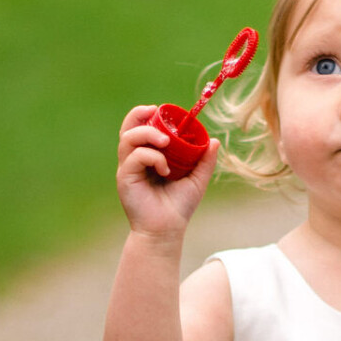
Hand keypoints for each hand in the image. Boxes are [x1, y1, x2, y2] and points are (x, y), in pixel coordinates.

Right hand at [116, 105, 218, 236]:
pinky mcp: (125, 178)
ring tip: (166, 143)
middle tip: (156, 112)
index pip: (139, 128)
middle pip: (128, 128)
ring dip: (148, 134)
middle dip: (139, 115)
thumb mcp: (196, 180)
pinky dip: (152, 157)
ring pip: (128, 138)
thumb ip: (204, 161)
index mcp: (146, 157)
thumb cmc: (178, 208)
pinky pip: (135, 157)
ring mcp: (127, 169)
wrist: (166, 231)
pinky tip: (165, 169)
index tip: (159, 109)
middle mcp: (133, 160)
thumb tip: (215, 141)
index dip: (145, 114)